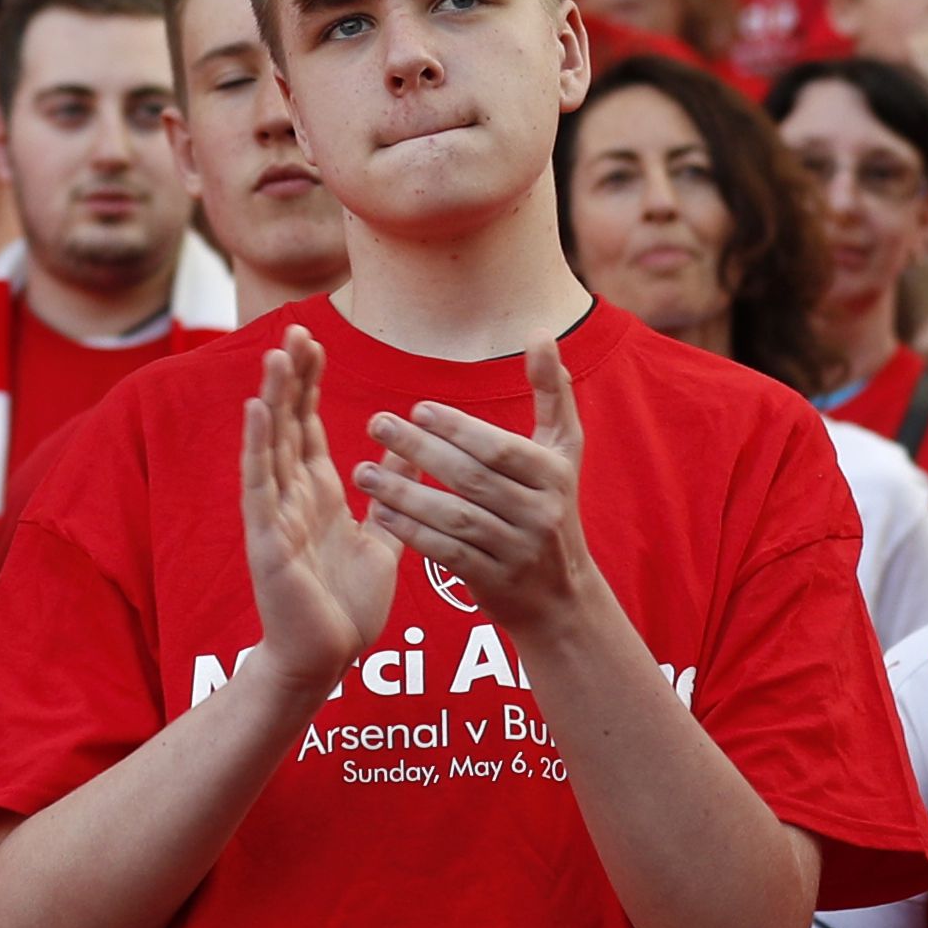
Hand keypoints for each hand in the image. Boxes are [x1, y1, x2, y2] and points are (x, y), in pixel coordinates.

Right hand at [238, 326, 399, 688]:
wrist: (325, 660)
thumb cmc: (346, 608)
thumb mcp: (381, 541)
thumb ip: (391, 499)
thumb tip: (410, 460)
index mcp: (318, 495)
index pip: (308, 426)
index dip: (310, 384)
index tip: (314, 341)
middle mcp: (291, 496)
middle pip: (287, 423)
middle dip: (291, 377)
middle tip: (294, 329)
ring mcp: (275, 514)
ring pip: (271, 445)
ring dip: (273, 399)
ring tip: (277, 355)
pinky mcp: (266, 539)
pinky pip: (259, 485)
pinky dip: (257, 446)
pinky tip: (257, 410)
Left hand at [357, 338, 598, 637]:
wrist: (561, 595)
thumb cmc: (553, 506)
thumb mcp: (563, 450)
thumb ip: (552, 393)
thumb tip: (542, 333)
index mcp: (554, 473)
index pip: (499, 448)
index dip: (458, 428)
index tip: (417, 407)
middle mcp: (540, 513)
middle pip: (472, 478)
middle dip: (420, 450)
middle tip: (376, 422)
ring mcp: (517, 550)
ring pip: (454, 517)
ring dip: (404, 493)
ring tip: (363, 471)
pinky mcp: (494, 582)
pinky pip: (446, 553)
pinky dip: (412, 533)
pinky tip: (379, 513)